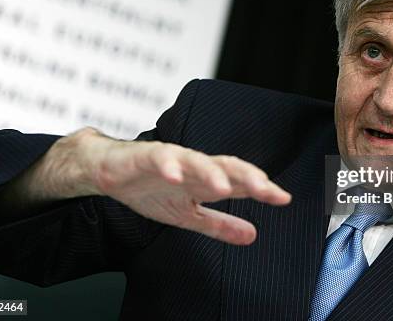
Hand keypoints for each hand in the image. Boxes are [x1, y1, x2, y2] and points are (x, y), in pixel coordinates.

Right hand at [74, 128, 290, 244]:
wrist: (109, 172)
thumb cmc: (150, 188)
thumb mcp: (188, 214)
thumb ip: (219, 224)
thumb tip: (252, 235)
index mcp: (205, 179)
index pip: (239, 181)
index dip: (261, 188)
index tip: (283, 198)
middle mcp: (193, 166)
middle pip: (224, 165)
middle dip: (247, 176)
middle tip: (266, 190)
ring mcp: (170, 158)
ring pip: (195, 159)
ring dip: (210, 171)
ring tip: (225, 186)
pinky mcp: (144, 156)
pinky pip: (157, 158)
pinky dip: (167, 165)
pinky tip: (174, 175)